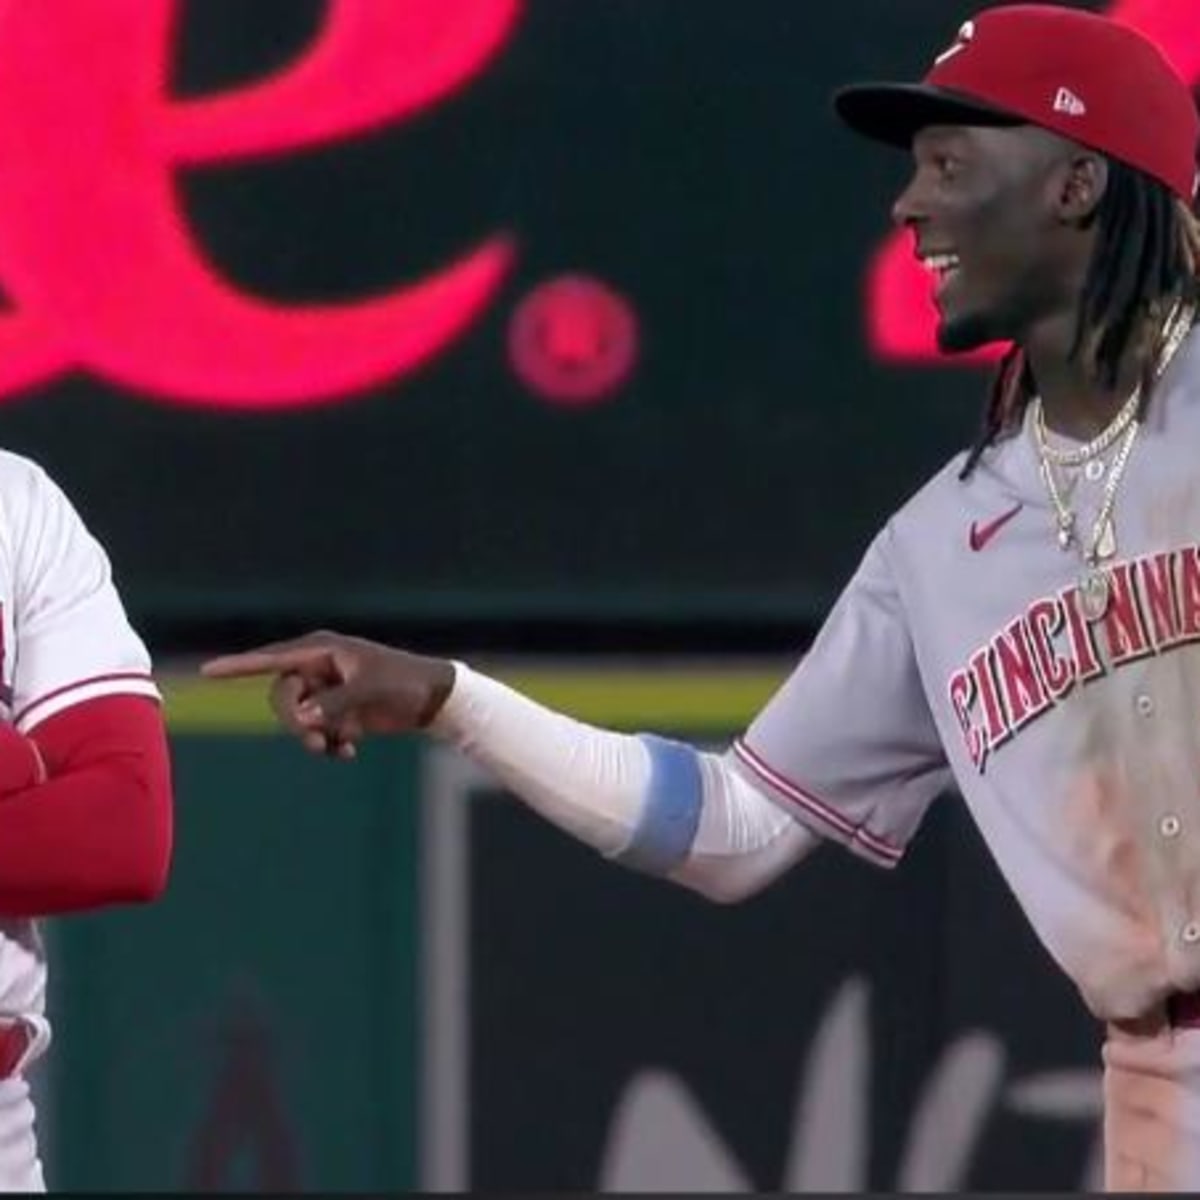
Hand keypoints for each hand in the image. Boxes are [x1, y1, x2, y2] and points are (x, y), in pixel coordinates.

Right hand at [200, 631, 455, 757]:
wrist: (433, 699)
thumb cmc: (404, 682)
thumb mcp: (369, 690)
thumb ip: (334, 703)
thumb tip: (302, 717)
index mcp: (322, 649)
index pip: (272, 658)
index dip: (238, 666)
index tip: (207, 672)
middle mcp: (318, 667)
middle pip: (282, 697)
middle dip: (296, 723)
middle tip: (317, 743)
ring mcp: (327, 689)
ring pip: (299, 718)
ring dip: (314, 737)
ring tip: (340, 748)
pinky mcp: (337, 710)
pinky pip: (317, 730)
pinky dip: (329, 744)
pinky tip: (350, 752)